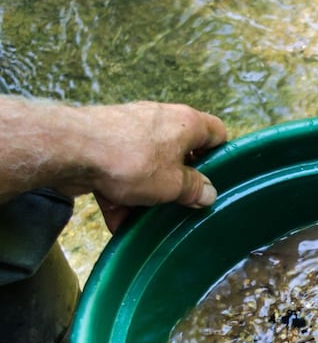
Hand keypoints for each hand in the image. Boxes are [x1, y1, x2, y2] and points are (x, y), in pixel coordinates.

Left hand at [74, 102, 225, 230]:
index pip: (216, 133)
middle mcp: (160, 121)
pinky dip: (122, 196)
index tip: (219, 179)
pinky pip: (121, 174)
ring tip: (149, 218)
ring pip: (150, 166)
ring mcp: (130, 131)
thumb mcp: (174, 184)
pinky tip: (120, 221)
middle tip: (185, 203)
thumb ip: (195, 189)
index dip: (222, 155)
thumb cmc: (131, 161)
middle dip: (181, 181)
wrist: (71, 150)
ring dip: (150, 193)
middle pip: (180, 152)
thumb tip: (208, 193)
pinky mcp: (105, 145)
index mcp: (186, 123)